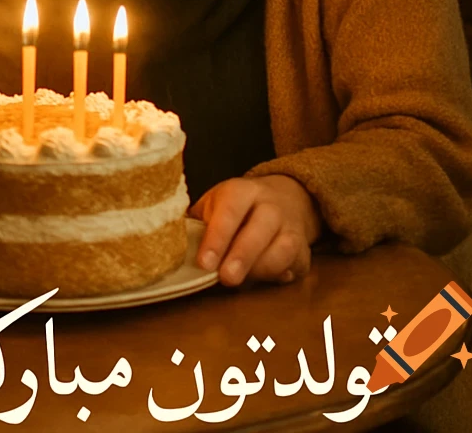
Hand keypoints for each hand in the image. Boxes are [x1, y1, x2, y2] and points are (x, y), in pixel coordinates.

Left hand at [187, 174, 322, 286]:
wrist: (285, 198)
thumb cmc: (236, 208)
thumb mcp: (214, 205)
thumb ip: (196, 223)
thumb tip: (167, 243)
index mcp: (241, 191)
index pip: (229, 212)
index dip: (217, 239)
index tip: (204, 263)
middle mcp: (270, 206)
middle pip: (259, 230)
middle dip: (242, 257)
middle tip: (226, 279)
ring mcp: (291, 227)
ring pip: (283, 249)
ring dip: (261, 269)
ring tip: (242, 281)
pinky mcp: (304, 250)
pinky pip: (296, 266)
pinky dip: (280, 275)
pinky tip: (266, 278)